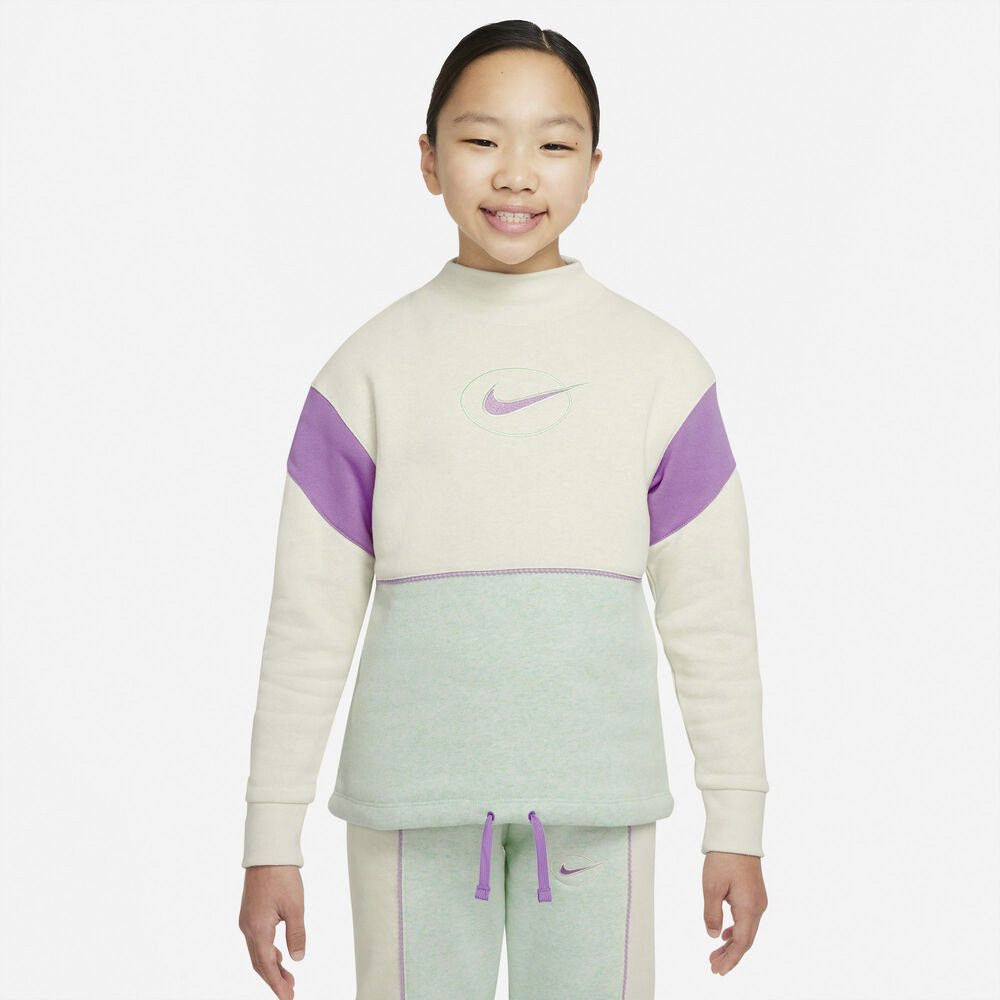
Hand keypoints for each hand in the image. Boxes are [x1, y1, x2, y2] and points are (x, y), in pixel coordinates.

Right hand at [239, 865, 306, 999]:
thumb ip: (296, 934)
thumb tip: (297, 959)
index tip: (287, 998)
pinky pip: (257, 941)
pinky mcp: (250, 914)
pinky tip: (279, 955)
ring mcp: (247, 921)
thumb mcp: (295, 906)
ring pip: (257, 952)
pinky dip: (267, 953)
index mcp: (258, 928)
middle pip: (259, 963)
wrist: (268, 853)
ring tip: (288, 978)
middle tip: (289, 992)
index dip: (277, 984)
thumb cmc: (282, 876)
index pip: (267, 965)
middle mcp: (248, 928)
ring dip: (271, 967)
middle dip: (274, 979)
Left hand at [702, 851, 767, 975]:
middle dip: (730, 955)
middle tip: (713, 966)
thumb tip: (713, 936)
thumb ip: (712, 914)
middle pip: (746, 940)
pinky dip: (736, 930)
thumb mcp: (711, 887)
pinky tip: (725, 934)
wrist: (737, 835)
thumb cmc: (724, 858)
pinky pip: (747, 919)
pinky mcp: (754, 894)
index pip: (741, 943)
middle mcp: (758, 907)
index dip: (730, 959)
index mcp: (749, 908)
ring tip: (715, 954)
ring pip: (746, 930)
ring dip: (732, 943)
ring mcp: (758, 900)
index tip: (718, 970)